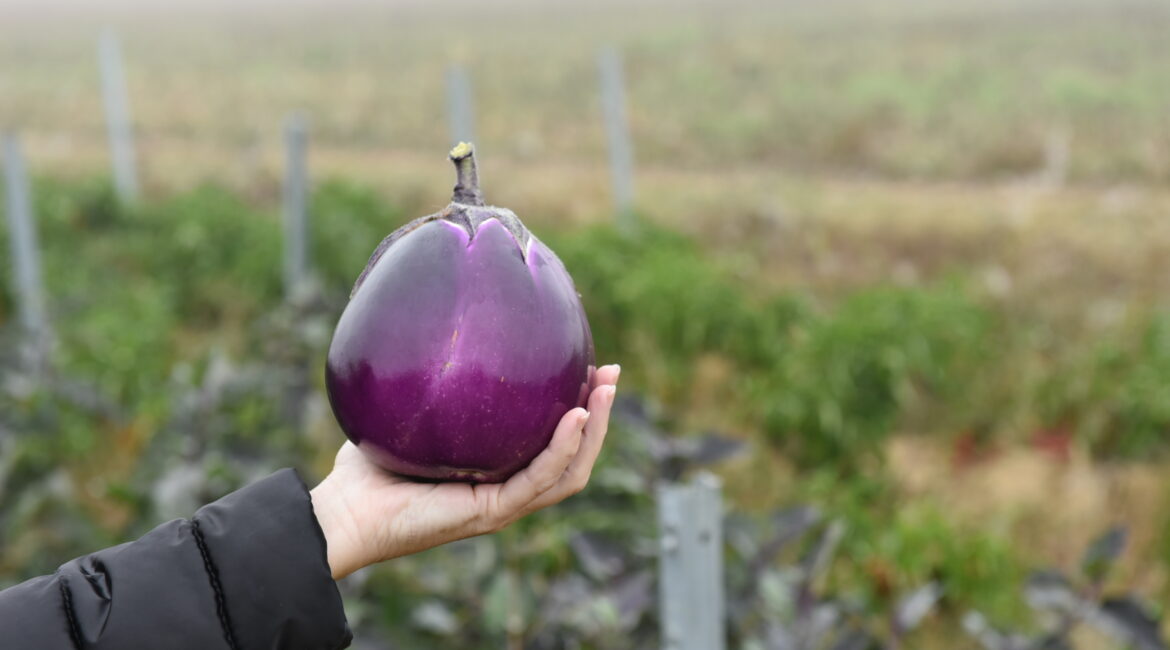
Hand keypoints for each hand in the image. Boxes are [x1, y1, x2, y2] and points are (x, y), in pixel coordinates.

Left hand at [310, 364, 619, 578]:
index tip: (590, 365)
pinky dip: (564, 448)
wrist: (344, 512)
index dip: (580, 409)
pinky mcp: (491, 512)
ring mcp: (503, 505)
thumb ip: (435, 385)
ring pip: (570, 471)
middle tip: (611, 372)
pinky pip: (540, 479)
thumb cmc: (367, 469)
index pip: (554, 444)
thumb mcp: (412, 415)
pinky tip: (575, 416)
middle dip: (600, 415)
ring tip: (605, 389)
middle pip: (575, 457)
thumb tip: (435, 325)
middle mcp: (507, 490)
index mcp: (497, 473)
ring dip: (594, 430)